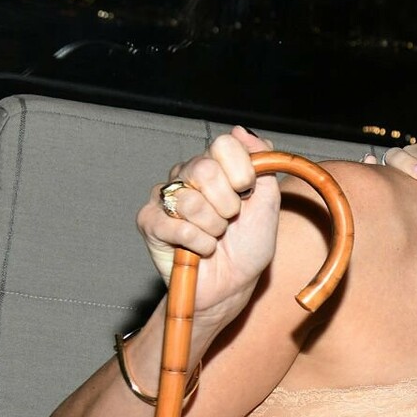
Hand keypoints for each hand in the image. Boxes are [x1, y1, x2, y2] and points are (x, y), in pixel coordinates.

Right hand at [136, 126, 279, 323]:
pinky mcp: (149, 222)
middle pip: (204, 169)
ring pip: (191, 201)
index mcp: (215, 167)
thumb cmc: (249, 245)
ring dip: (214, 227)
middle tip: (230, 219)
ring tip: (215, 236)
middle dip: (228, 203)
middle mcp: (186, 176)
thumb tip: (242, 131)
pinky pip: (178, 227)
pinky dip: (199, 243)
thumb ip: (261, 165)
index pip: (224, 145)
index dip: (242, 171)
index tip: (247, 194)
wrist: (233, 285)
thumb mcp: (267, 203)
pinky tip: (201, 249)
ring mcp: (165, 198)